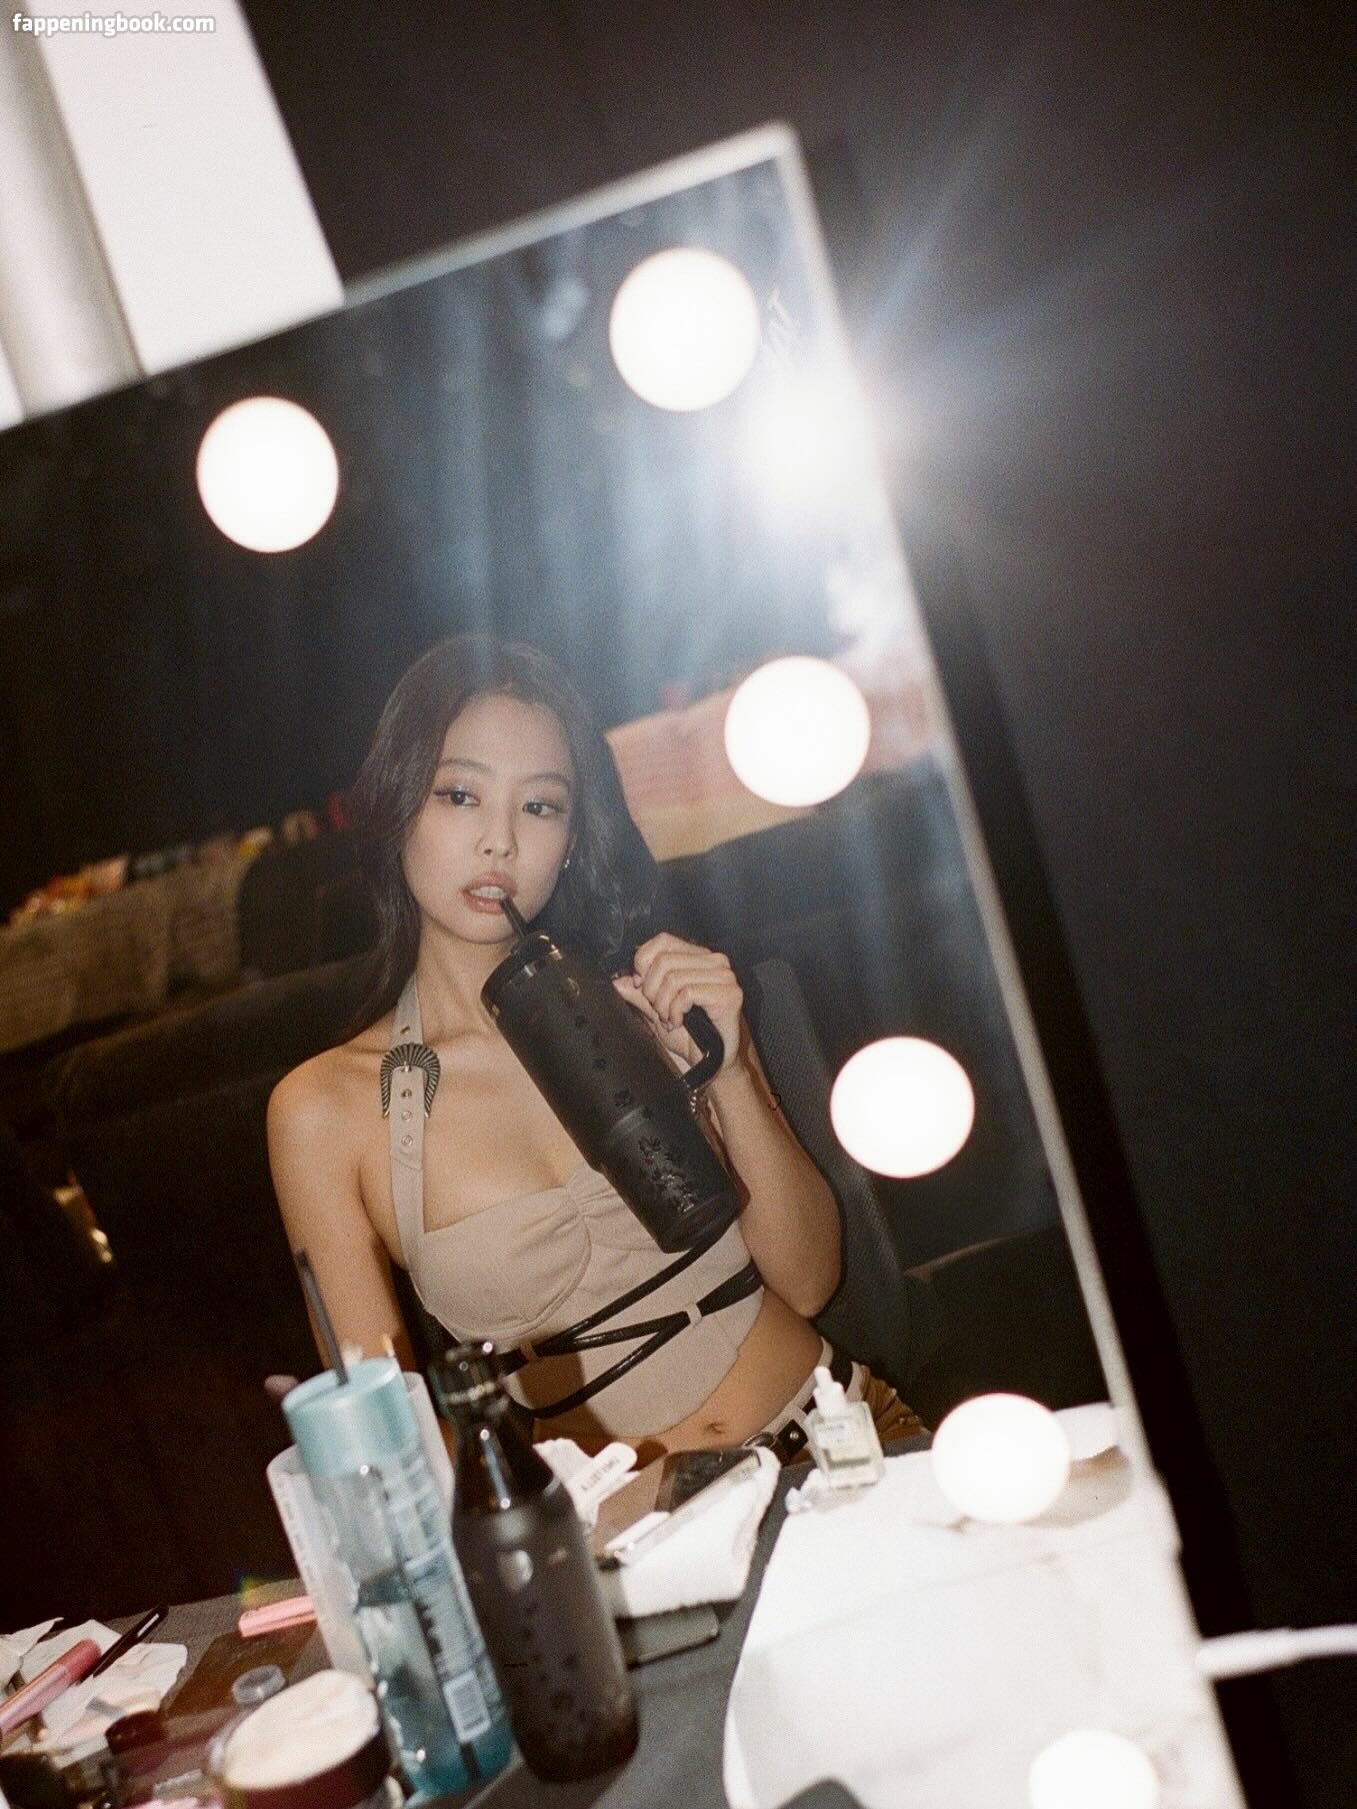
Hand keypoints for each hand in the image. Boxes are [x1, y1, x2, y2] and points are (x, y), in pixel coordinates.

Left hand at [613, 933, 743, 1076]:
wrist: (713, 1062)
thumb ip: (639, 993)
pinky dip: (676, 1011)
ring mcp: (724, 976)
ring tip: (669, 1019)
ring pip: (674, 978)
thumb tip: (616, 981)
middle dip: (652, 990)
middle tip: (658, 1011)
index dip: (644, 961)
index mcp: (698, 957)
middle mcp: (714, 961)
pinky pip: (687, 993)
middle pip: (664, 961)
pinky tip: (679, 1022)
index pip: (663, 941)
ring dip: (663, 1005)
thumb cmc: (690, 1035)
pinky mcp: (729, 993)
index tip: (640, 986)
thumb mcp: (657, 1010)